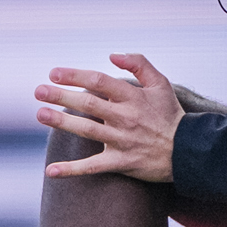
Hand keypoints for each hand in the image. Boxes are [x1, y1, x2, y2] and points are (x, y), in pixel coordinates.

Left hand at [37, 51, 184, 182]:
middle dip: (61, 96)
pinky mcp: (121, 163)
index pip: (98, 82)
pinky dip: (71, 170)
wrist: (188, 151)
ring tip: (40, 114)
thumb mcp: (161, 83)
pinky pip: (92, 167)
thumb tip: (112, 55)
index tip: (54, 73)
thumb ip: (139, 64)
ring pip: (87, 131)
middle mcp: (125, 117)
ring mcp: (122, 141)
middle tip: (39, 91)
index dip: (75, 76)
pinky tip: (50, 171)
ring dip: (62, 123)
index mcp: (132, 97)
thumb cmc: (170, 115)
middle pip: (88, 104)